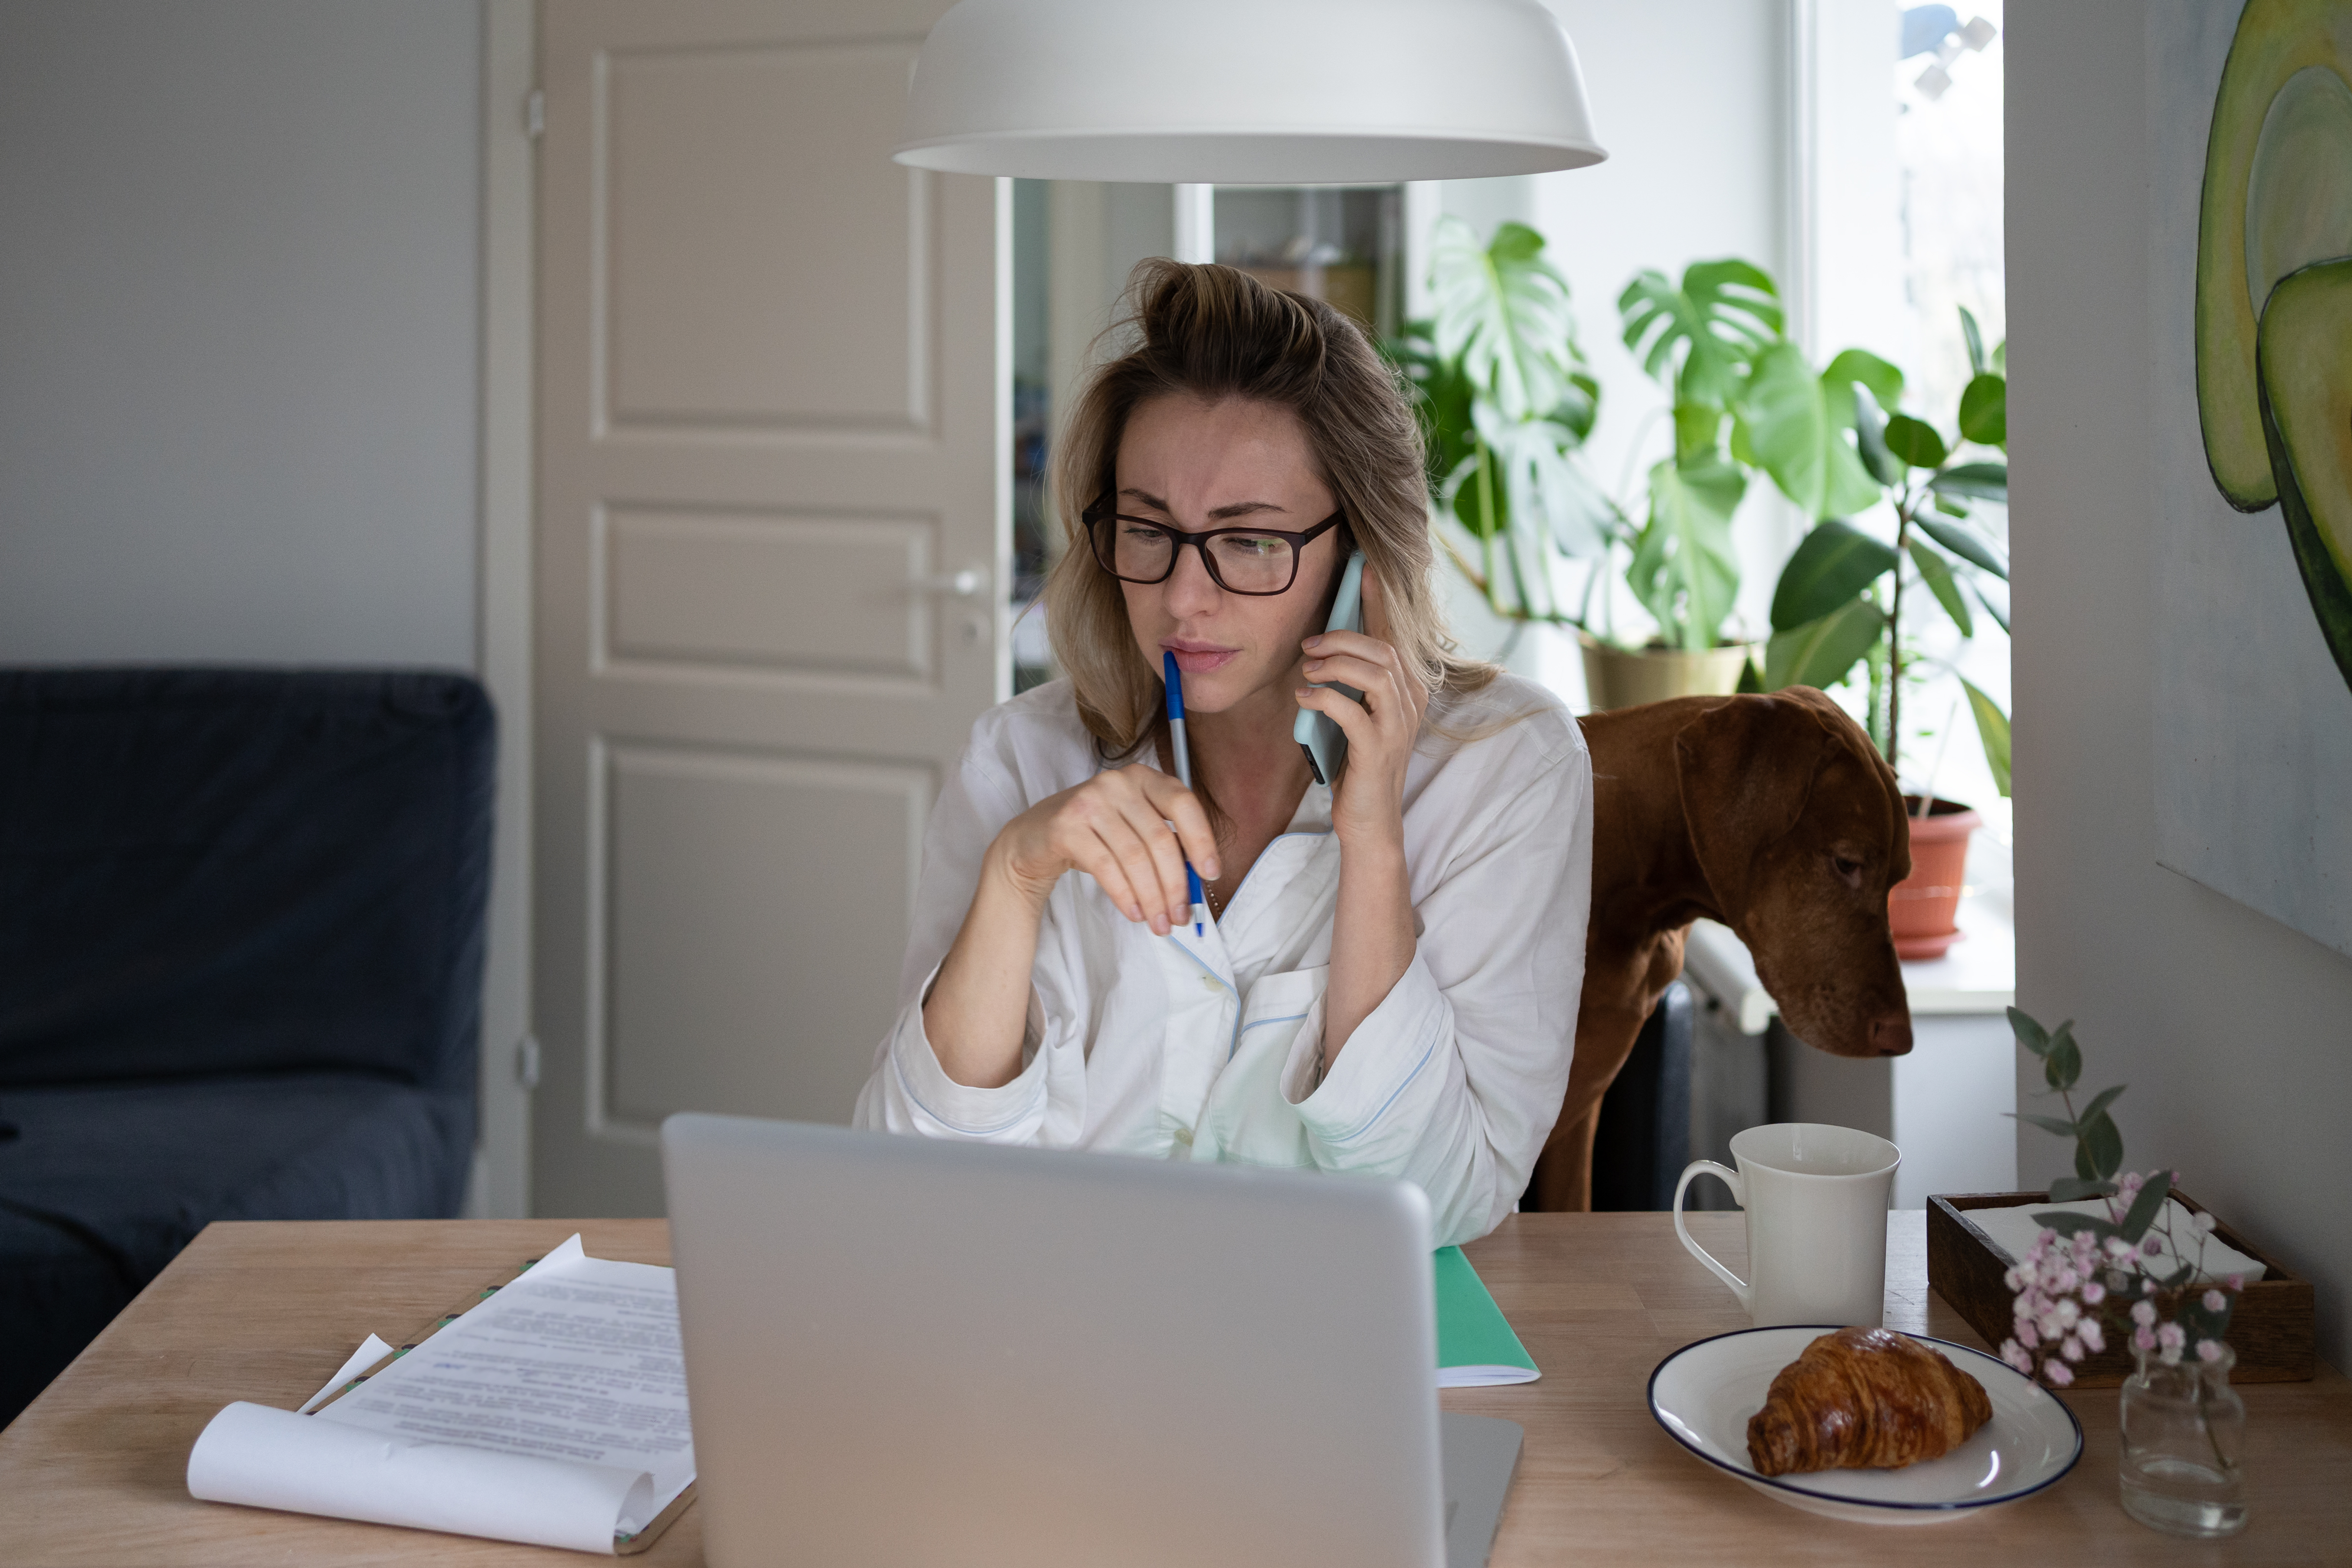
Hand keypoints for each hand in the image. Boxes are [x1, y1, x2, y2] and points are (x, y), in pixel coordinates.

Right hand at [988, 764, 1220, 935]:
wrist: (1033, 839)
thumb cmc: (1094, 836)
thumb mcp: (1133, 829)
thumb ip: (1164, 843)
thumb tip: (1198, 881)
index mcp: (1143, 778)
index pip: (1183, 804)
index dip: (1202, 840)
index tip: (1211, 874)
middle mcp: (1117, 783)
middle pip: (1160, 839)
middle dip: (1175, 885)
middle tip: (1181, 917)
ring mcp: (1089, 801)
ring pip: (1135, 857)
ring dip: (1152, 898)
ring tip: (1159, 924)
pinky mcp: (1066, 826)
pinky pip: (1106, 867)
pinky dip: (1125, 895)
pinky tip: (1134, 913)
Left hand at [1295, 567, 1428, 851]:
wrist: (1369, 821)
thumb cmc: (1357, 764)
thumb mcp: (1355, 714)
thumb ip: (1349, 682)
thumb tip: (1320, 648)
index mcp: (1407, 689)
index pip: (1393, 635)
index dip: (1379, 601)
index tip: (1363, 569)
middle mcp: (1410, 702)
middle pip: (1383, 649)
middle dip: (1343, 637)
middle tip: (1309, 643)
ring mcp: (1397, 726)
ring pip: (1373, 673)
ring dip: (1334, 664)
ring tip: (1308, 669)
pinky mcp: (1378, 749)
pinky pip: (1351, 710)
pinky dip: (1324, 697)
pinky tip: (1305, 696)